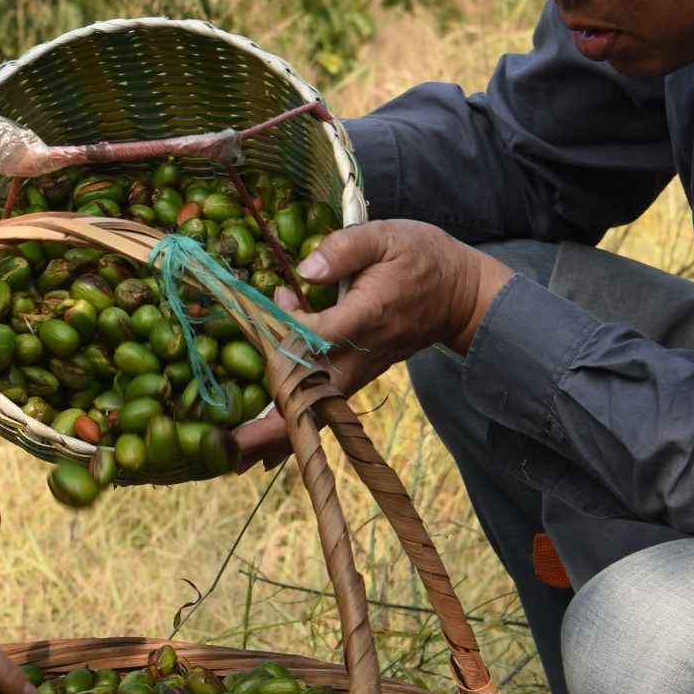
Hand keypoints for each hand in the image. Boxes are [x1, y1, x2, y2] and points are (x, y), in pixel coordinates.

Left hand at [235, 221, 513, 467]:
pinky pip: (324, 407)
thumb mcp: (387, 237)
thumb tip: (304, 269)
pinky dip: (296, 426)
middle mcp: (361, 354)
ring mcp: (361, 371)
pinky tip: (267, 449)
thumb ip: (344, 248)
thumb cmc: (423, 259)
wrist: (461, 296)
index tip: (273, 303)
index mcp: (367, 316)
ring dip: (280, 433)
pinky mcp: (358, 377)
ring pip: (316, 409)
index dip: (285, 332)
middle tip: (231, 444)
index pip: (317, 337)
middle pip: (312, 393)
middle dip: (273, 420)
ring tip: (239, 456)